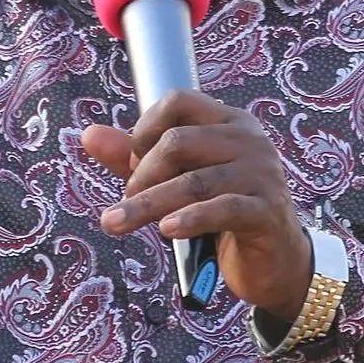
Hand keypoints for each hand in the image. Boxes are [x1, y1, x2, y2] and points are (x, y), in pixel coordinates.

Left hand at [84, 89, 312, 321]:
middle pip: (178, 142)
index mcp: (229, 122)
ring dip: (147, 204)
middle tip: (129, 202)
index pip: (179, 101)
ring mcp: (262, 174)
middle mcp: (249, 139)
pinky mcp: (267, 211)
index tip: (132, 162)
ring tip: (116, 223)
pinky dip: (189, 219)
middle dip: (142, 175)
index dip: (145, 128)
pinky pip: (221, 209)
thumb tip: (89, 135)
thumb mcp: (177, 181)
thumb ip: (135, 158)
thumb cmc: (223, 215)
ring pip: (193, 181)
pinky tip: (167, 230)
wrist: (275, 261)